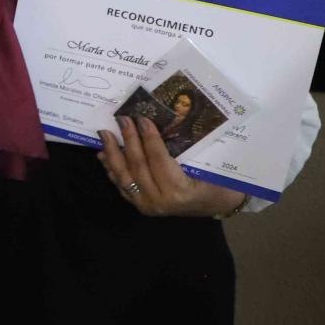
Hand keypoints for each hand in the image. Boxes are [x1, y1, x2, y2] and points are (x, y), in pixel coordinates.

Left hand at [97, 115, 247, 217]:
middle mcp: (159, 201)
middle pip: (138, 165)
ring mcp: (147, 205)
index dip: (149, 138)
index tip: (142, 118)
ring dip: (113, 153)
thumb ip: (187, 149)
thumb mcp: (209, 166)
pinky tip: (104, 154)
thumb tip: (166, 121)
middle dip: (128, 140)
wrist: (217, 206)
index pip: (158, 159)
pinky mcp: (140, 206)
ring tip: (105, 134)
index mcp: (179, 191)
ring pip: (124, 176)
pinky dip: (112, 168)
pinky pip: (122, 185)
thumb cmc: (220, 184)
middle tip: (122, 119)